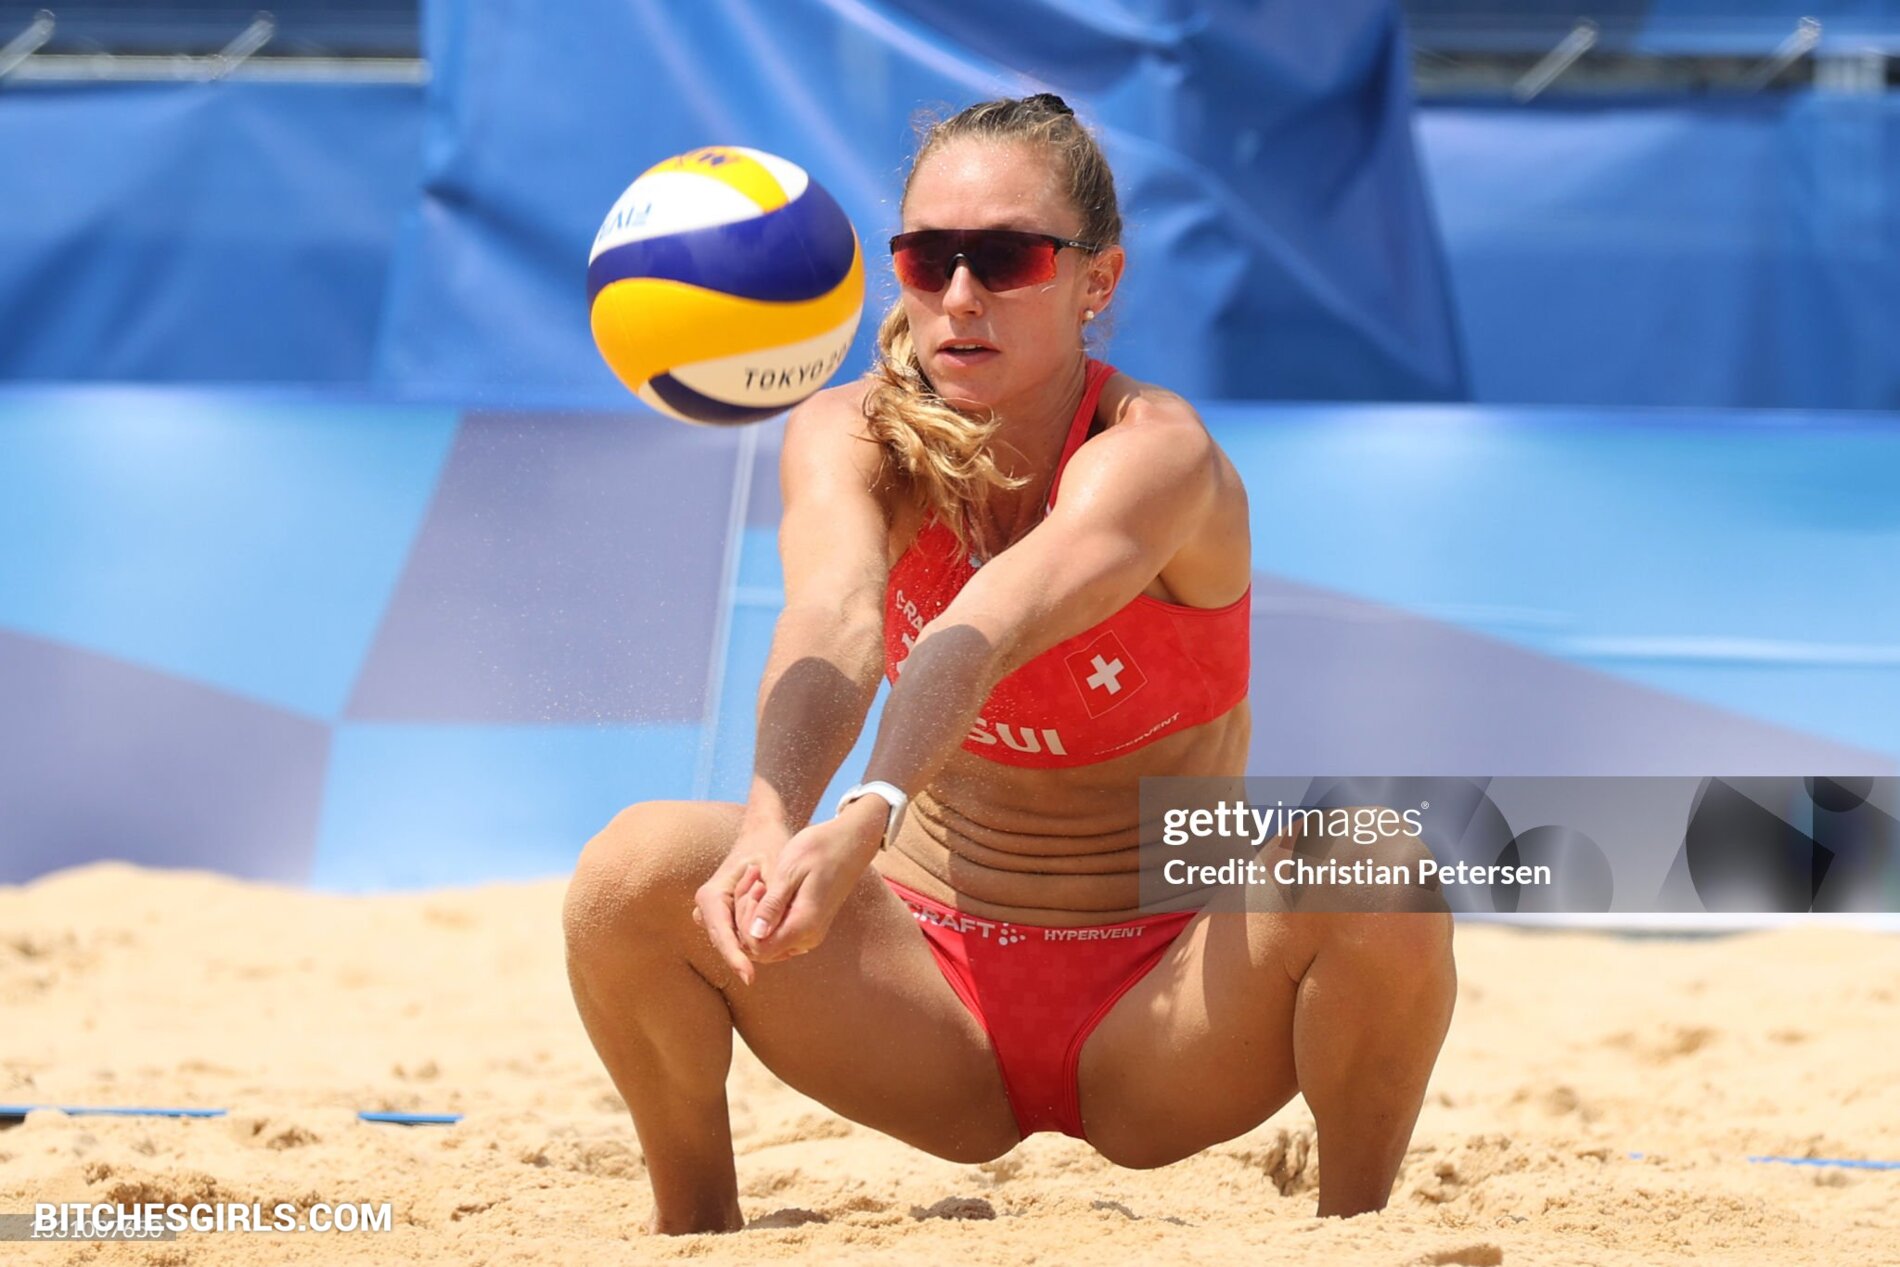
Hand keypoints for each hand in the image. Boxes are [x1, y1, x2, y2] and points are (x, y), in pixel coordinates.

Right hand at [692, 818, 788, 985]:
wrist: (763, 832)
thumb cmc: (769, 846)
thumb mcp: (775, 870)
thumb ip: (769, 902)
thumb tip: (760, 936)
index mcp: (711, 895)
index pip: (722, 935)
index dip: (735, 957)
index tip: (750, 977)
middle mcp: (707, 908)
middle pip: (728, 943)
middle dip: (754, 946)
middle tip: (787, 936)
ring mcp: (714, 915)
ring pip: (736, 942)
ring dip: (759, 936)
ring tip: (781, 910)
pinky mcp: (725, 918)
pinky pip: (742, 936)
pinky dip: (761, 933)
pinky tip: (780, 923)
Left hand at [742, 798, 887, 963]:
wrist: (850, 842)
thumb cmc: (819, 850)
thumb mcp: (789, 872)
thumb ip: (772, 906)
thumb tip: (755, 935)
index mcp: (803, 925)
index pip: (759, 948)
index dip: (746, 926)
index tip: (755, 892)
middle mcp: (808, 937)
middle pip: (762, 949)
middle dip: (747, 921)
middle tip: (755, 885)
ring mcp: (810, 934)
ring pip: (769, 941)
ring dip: (756, 917)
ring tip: (761, 884)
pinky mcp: (810, 926)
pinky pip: (780, 933)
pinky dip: (768, 916)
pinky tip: (769, 891)